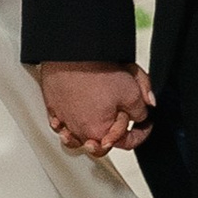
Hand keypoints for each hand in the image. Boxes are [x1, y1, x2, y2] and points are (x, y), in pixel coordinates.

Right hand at [38, 62, 154, 158]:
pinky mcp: (53, 107)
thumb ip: (141, 109)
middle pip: (100, 145)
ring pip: (76, 138)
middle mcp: (79, 131)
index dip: (141, 132)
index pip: (127, 143)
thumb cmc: (95, 71)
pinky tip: (75, 115)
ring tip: (97, 124)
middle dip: (114, 135)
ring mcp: (64, 120)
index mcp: (101, 132)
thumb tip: (142, 114)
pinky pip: (59, 124)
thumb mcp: (132, 91)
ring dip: (88, 134)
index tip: (144, 121)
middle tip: (121, 119)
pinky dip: (66, 124)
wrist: (72, 53)